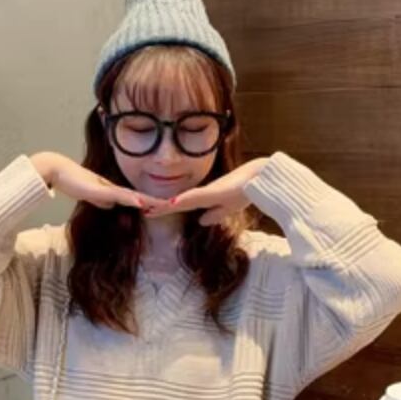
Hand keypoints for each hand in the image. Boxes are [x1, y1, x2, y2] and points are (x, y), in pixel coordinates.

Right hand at [30, 151, 164, 210]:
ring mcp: (109, 188)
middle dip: (158, 202)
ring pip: (135, 196)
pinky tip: (142, 204)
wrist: (59, 172)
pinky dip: (132, 200)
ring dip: (150, 201)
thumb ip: (103, 200)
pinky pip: (119, 196)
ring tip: (166, 205)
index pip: (138, 199)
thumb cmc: (74, 183)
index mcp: (115, 191)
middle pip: (142, 197)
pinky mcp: (101, 190)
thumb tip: (112, 206)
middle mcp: (116, 189)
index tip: (167, 208)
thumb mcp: (92, 196)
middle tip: (177, 205)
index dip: (153, 204)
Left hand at [145, 157, 266, 225]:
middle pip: (176, 202)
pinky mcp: (214, 191)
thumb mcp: (227, 208)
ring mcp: (207, 192)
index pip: (179, 205)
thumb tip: (201, 221)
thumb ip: (214, 214)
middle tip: (140, 209)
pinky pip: (195, 197)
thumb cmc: (245, 190)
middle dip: (158, 207)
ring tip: (148, 208)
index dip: (163, 209)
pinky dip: (183, 201)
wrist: (260, 178)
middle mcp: (201, 194)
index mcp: (203, 199)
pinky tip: (172, 203)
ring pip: (181, 200)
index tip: (148, 212)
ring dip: (166, 205)